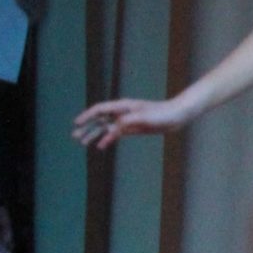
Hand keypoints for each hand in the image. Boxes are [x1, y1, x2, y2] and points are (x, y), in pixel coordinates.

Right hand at [72, 95, 194, 149]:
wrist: (178, 115)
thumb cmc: (163, 113)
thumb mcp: (146, 117)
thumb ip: (130, 120)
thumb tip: (115, 126)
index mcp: (124, 106)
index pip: (100, 109)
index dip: (87, 116)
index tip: (77, 123)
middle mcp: (123, 112)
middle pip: (100, 119)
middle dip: (87, 127)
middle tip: (74, 136)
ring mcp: (127, 120)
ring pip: (106, 127)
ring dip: (94, 134)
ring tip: (82, 143)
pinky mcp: (133, 127)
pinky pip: (116, 133)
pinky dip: (107, 139)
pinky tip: (100, 146)